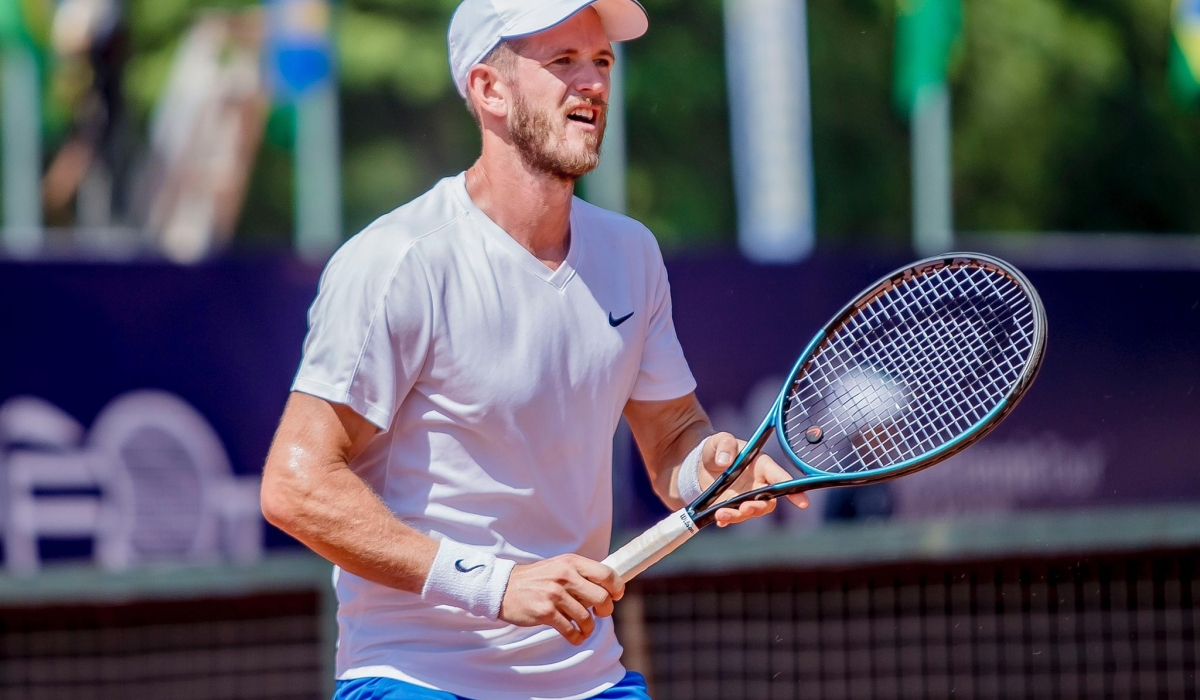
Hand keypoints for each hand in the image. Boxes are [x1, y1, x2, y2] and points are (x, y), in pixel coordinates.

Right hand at [498, 554, 624, 644]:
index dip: (617, 588)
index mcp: (571, 562)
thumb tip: (608, 589)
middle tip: (600, 614)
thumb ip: (581, 574)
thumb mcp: (559, 566)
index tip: (616, 596)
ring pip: (586, 618)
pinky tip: (575, 636)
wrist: (504, 588)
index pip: (606, 574)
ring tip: (584, 628)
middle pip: (601, 598)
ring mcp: (554, 594)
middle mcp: (565, 576)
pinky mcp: (545, 612)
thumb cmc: (537, 579)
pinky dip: (577, 637)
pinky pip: (571, 630)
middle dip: (606, 610)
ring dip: (589, 627)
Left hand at [699, 432, 808, 526]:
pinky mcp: (731, 506)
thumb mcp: (721, 439)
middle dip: (758, 508)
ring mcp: (744, 498)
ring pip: (749, 512)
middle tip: (745, 508)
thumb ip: (725, 445)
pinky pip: (733, 517)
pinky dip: (726, 520)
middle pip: (767, 502)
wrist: (702, 461)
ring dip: (737, 516)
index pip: (781, 479)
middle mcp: (757, 485)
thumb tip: (725, 461)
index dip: (794, 491)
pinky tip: (720, 520)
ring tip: (722, 514)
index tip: (803, 503)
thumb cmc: (719, 448)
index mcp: (762, 466)